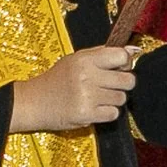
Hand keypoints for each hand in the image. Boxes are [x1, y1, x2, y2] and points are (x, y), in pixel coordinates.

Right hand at [10, 45, 135, 131]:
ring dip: (112, 100)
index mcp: (85, 59)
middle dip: (122, 84)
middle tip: (108, 85)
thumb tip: (132, 51)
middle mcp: (87, 76)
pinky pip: (113, 114)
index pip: (122, 57)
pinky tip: (93, 109)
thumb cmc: (56, 80)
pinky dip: (106, 113)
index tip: (118, 68)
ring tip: (96, 98)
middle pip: (128, 80)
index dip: (124, 64)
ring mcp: (87, 96)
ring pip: (121, 99)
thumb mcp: (75, 59)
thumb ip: (103, 54)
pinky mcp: (86, 114)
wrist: (34, 102)